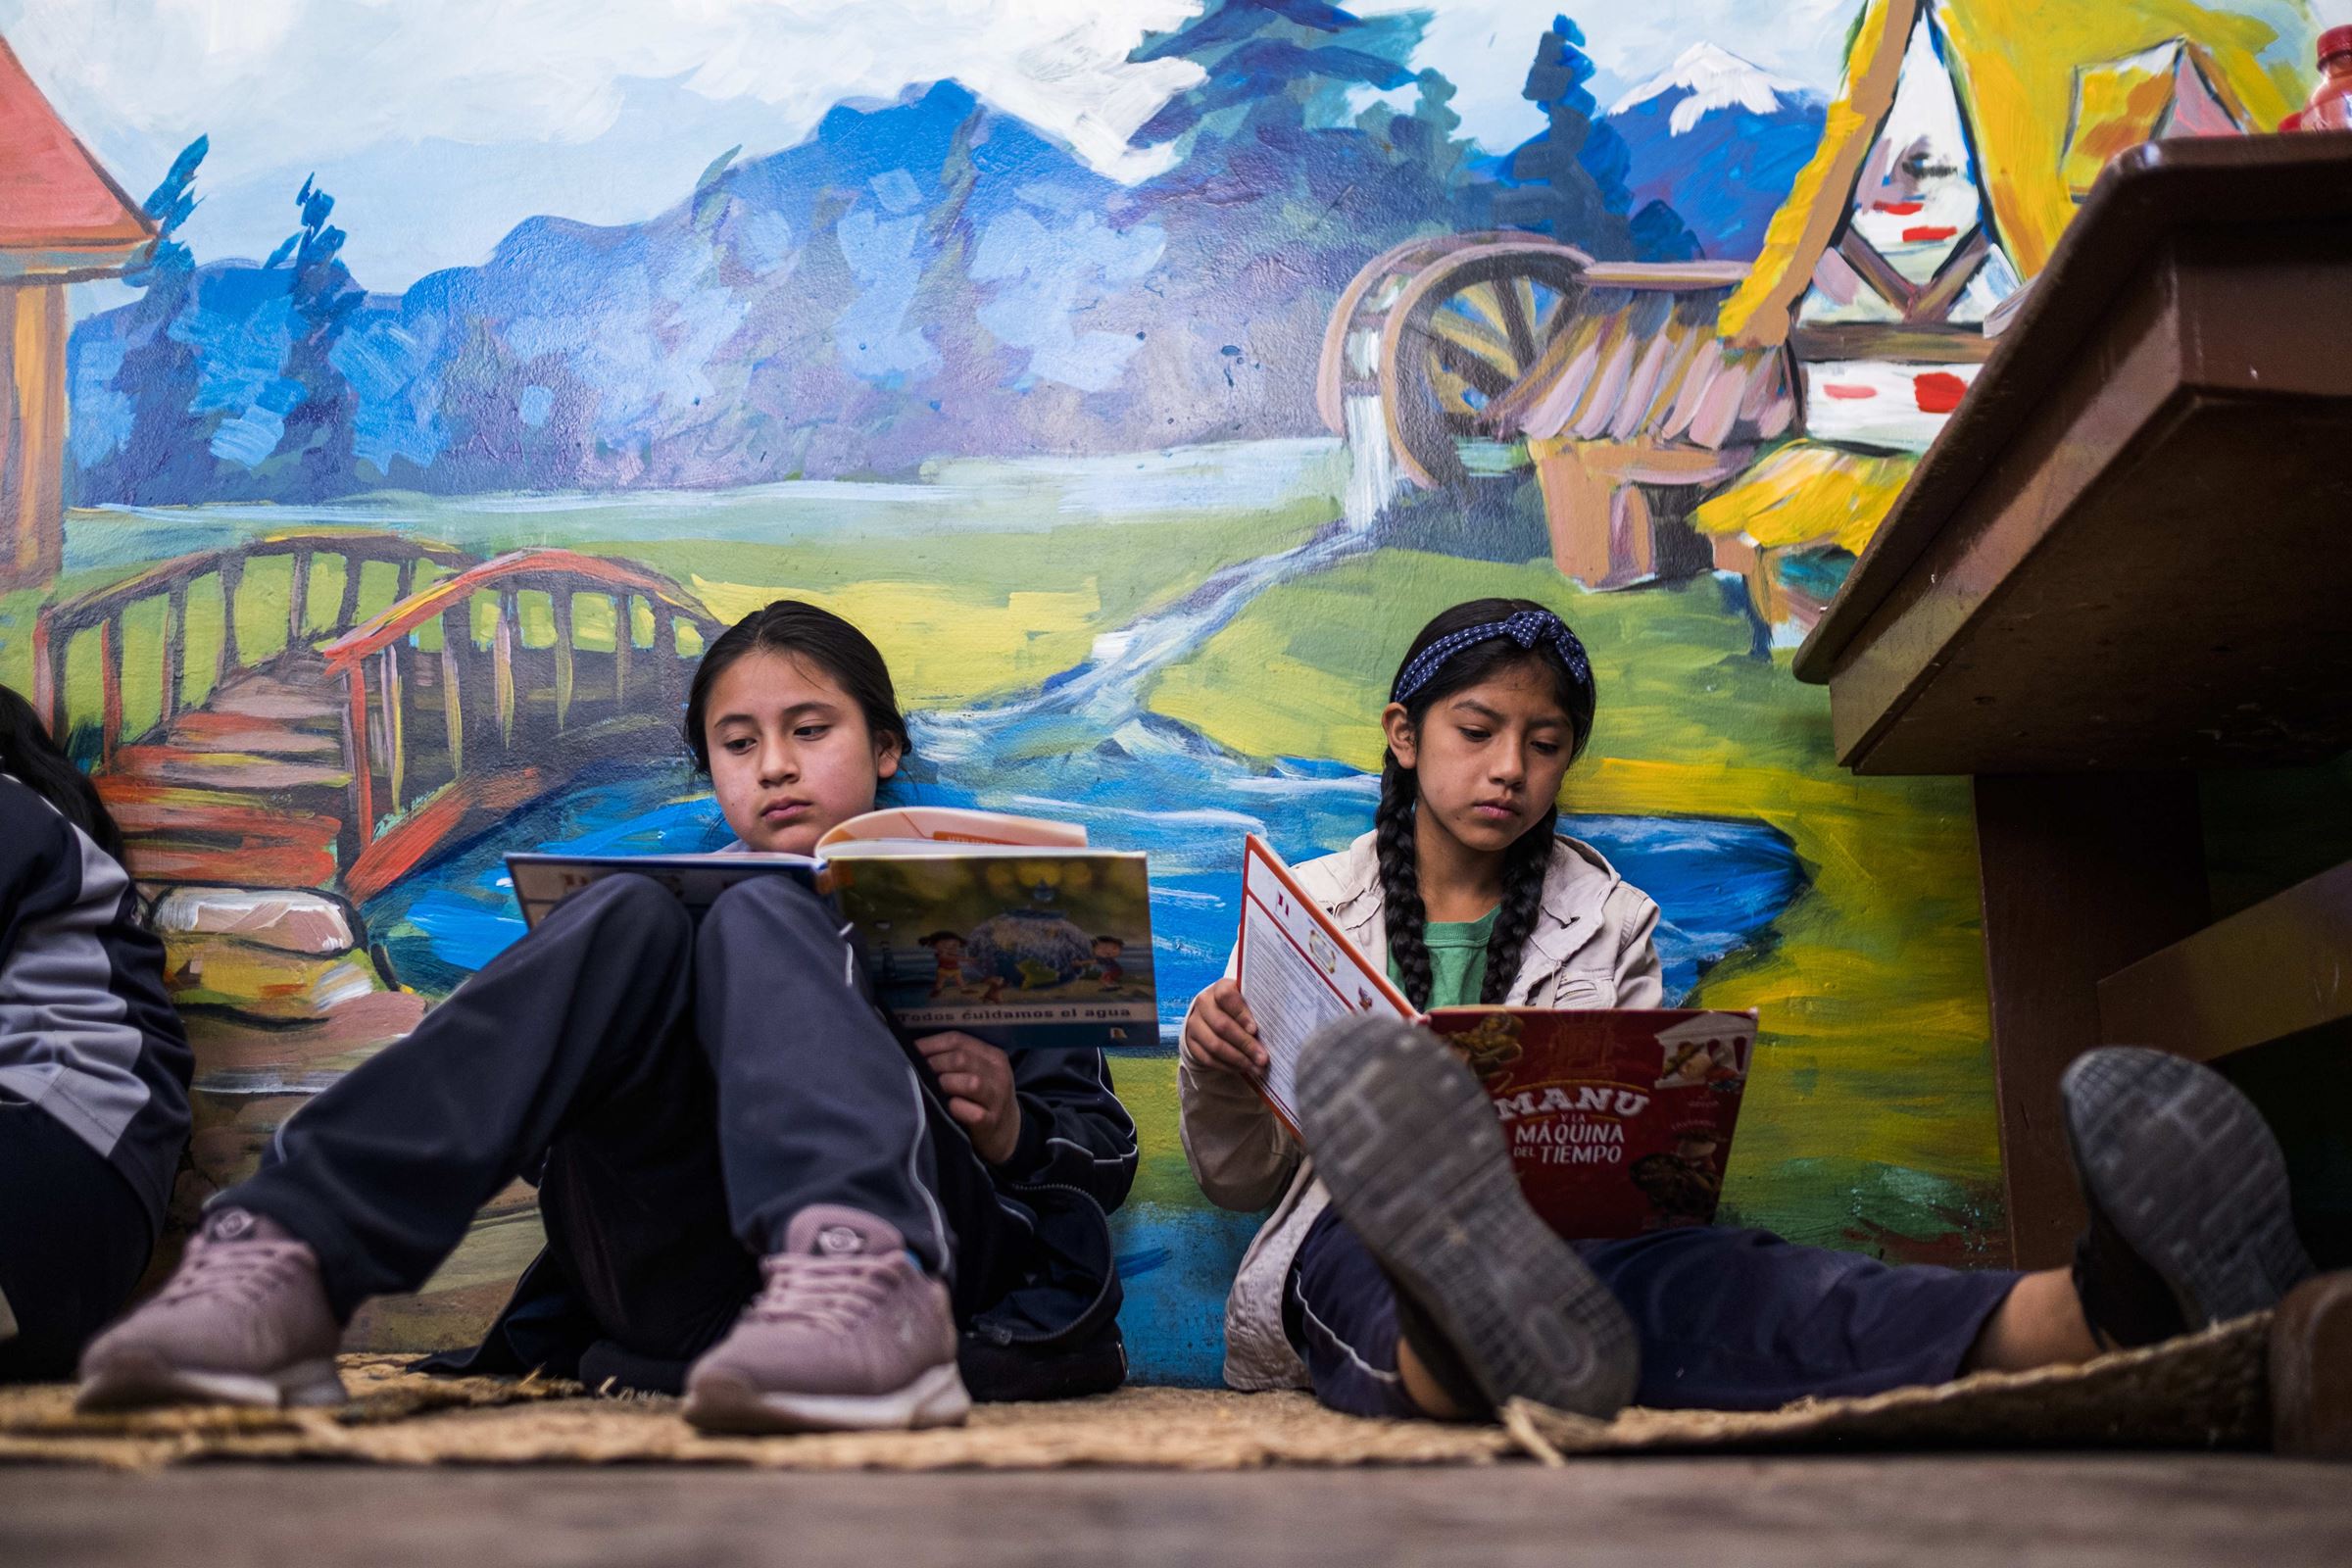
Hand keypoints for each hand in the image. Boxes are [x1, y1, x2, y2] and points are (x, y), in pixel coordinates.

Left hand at [915, 1031, 1020, 1164]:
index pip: (958, 1040)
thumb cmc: (983, 1099)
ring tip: (931, 1090)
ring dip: (944, 1084)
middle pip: (961, 1059)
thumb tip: (917, 1050)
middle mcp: (999, 1075)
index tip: (912, 1050)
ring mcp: (997, 1099)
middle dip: (933, 1064)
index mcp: (994, 1056)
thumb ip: (957, 1059)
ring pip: (970, 1083)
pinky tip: (946, 1108)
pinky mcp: (991, 1122)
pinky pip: (971, 1113)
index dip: (930, 1044)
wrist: (1008, 1133)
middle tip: (917, 1073)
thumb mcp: (980, 1072)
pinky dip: (955, 1108)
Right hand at [1182, 977, 1264, 1075]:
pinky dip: (1226, 1066)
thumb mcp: (1247, 1001)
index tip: (1255, 1029)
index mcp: (1219, 988)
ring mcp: (1194, 1023)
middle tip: (1263, 1058)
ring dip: (1237, 1059)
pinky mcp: (1191, 1041)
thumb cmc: (1239, 1007)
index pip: (1227, 996)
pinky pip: (1207, 1058)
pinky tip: (1241, 1069)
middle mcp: (1203, 1003)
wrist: (1212, 1012)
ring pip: (1214, 1045)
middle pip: (1222, 1025)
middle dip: (1245, 1044)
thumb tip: (1275, 1029)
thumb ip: (1257, 1009)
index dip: (1241, 1013)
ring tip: (1255, 1068)